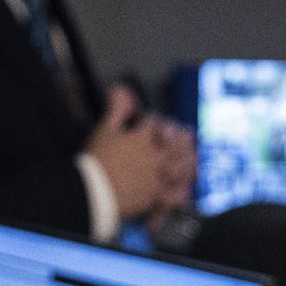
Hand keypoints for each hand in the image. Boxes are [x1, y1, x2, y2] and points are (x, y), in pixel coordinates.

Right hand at [85, 83, 197, 223]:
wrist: (92, 191)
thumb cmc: (96, 159)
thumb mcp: (105, 129)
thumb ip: (116, 109)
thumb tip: (121, 88)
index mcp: (143, 137)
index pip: (153, 122)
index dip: (153, 119)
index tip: (150, 119)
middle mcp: (154, 156)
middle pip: (175, 144)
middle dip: (182, 138)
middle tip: (189, 135)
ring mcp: (156, 177)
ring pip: (179, 168)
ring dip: (188, 163)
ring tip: (193, 160)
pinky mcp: (153, 197)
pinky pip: (171, 195)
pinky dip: (179, 193)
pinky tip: (184, 191)